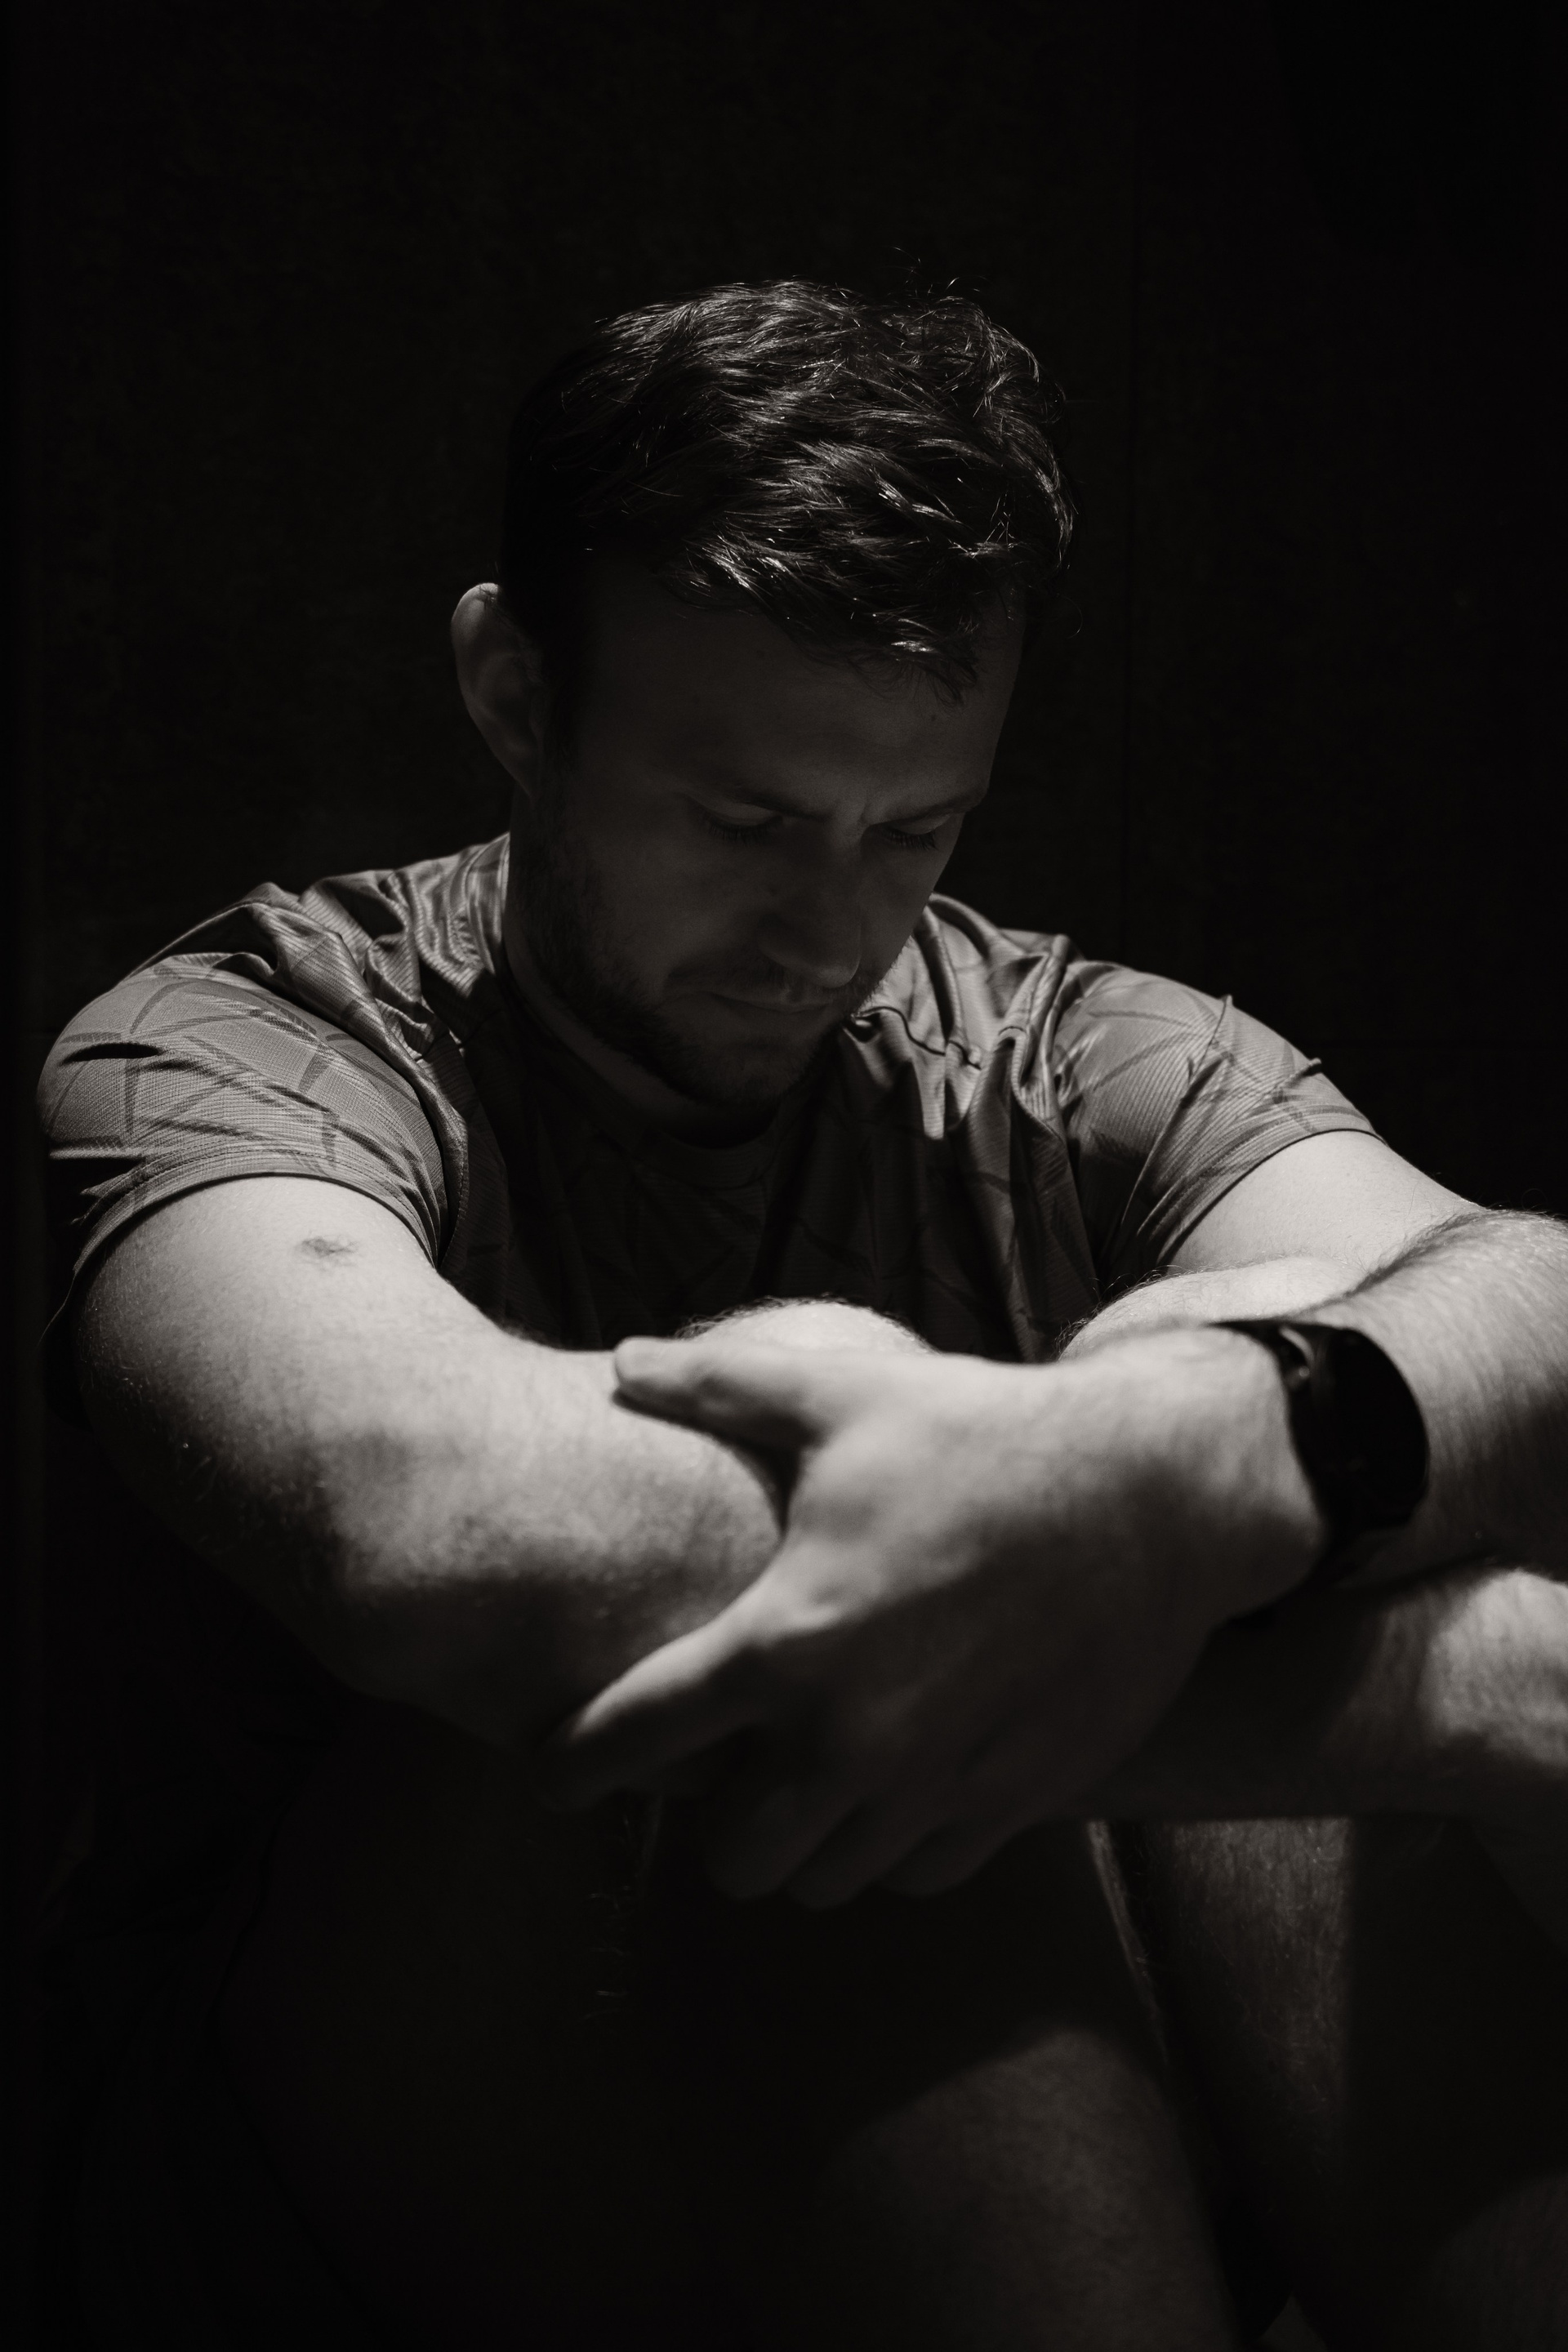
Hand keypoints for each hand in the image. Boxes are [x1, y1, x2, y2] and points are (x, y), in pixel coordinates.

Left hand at [538, 1328, 1319, 1902]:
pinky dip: (884, 1846)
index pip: (636, 1737)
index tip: (547, 1774)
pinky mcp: (1008, 1804)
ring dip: (797, 1839)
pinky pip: (912, 1873)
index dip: (572, 1763)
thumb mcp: (844, 1395)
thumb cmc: (985, 1438)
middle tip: (712, 1767)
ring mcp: (935, 1786)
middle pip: (729, 1856)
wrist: (1154, 1499)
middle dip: (703, 1822)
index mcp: (790, 1640)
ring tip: (797, 1774)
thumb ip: (717, 1387)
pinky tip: (885, 1781)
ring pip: (821, 1878)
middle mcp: (852, 1738)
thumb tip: (617, 1363)